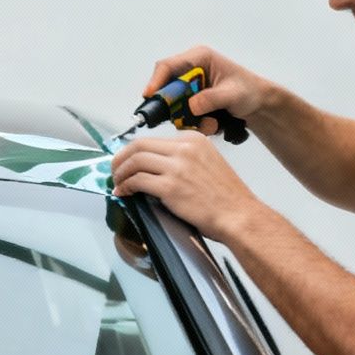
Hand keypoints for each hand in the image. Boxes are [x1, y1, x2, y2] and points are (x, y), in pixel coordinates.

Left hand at [110, 134, 266, 245]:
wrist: (240, 215)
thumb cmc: (226, 197)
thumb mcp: (208, 163)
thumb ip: (184, 159)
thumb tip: (156, 166)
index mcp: (193, 139)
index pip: (152, 139)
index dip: (134, 151)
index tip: (127, 162)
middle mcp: (184, 148)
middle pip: (138, 145)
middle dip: (121, 158)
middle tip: (115, 171)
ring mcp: (177, 167)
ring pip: (135, 161)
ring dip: (120, 173)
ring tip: (118, 183)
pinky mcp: (171, 187)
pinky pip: (137, 181)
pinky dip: (125, 186)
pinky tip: (124, 193)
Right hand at [142, 45, 271, 136]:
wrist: (258, 104)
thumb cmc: (249, 91)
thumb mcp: (233, 94)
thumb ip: (212, 99)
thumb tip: (191, 106)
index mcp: (199, 58)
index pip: (168, 66)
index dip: (156, 81)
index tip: (150, 96)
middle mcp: (190, 70)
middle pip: (166, 87)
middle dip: (173, 107)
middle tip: (182, 120)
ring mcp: (188, 86)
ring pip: (172, 104)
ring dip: (186, 118)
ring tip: (211, 124)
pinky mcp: (189, 100)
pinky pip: (180, 113)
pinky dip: (192, 123)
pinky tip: (212, 124)